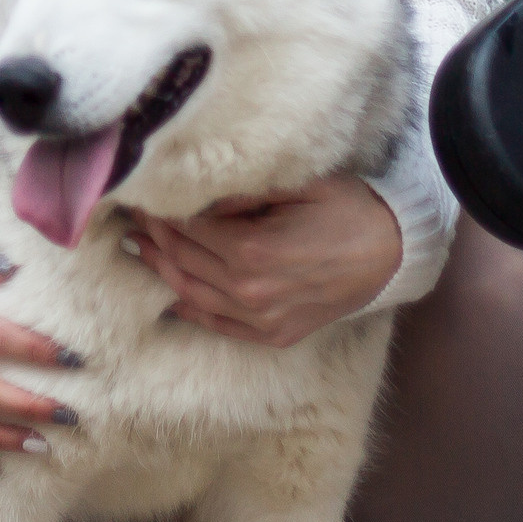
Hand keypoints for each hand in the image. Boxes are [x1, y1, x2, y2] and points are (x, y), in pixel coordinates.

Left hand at [127, 176, 402, 347]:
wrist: (391, 255)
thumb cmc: (347, 210)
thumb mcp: (299, 186)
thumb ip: (244, 193)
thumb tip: (198, 193)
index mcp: (252, 248)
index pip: (187, 228)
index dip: (160, 212)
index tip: (140, 197)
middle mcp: (248, 290)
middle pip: (184, 259)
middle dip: (154, 237)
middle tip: (132, 218)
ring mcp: (259, 318)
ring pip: (191, 293)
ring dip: (161, 269)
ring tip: (139, 249)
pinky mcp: (271, 335)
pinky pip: (216, 323)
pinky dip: (188, 306)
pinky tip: (171, 291)